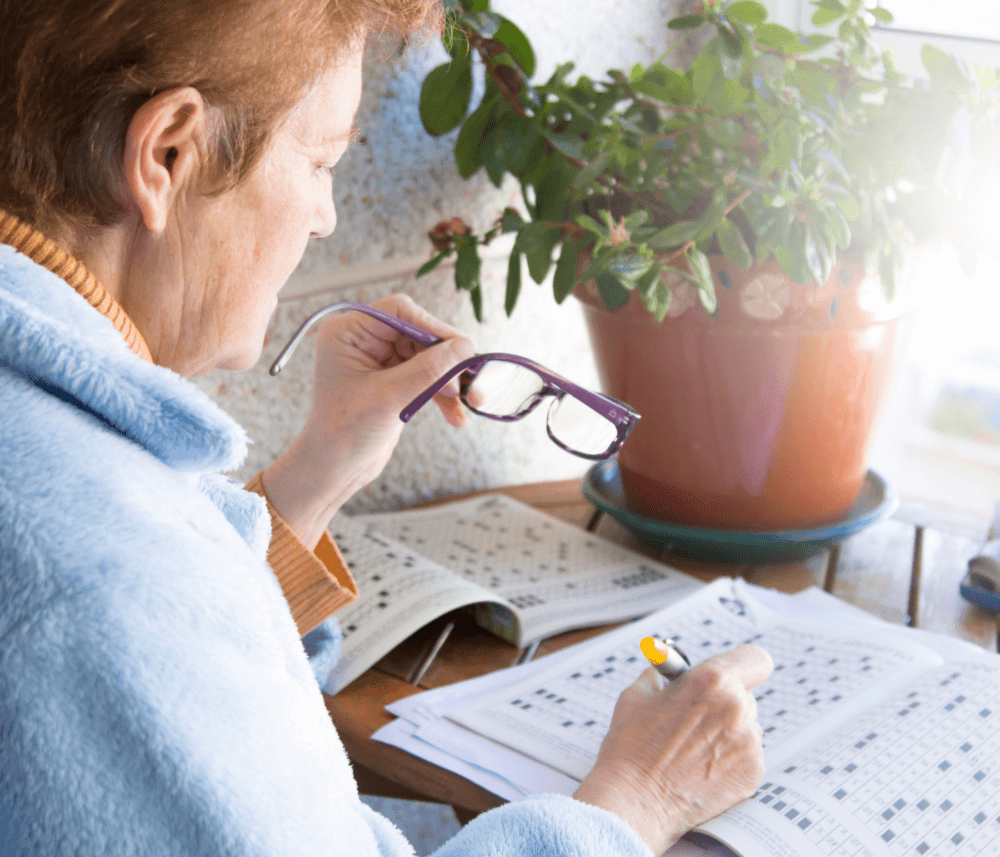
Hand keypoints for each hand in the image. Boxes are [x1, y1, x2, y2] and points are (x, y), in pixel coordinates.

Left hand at [262, 295, 475, 546]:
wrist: (333, 471)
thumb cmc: (345, 433)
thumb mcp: (390, 398)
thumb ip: (429, 369)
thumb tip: (466, 345)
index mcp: (348, 332)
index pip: (401, 311)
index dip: (434, 328)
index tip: (462, 348)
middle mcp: (363, 340)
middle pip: (420, 334)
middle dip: (446, 361)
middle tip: (468, 383)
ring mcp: (379, 360)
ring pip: (428, 358)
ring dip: (449, 381)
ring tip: (468, 404)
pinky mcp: (393, 381)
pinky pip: (427, 377)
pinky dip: (442, 395)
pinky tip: (456, 416)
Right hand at [573, 644, 772, 854]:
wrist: (633, 801)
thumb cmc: (631, 747)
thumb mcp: (638, 694)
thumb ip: (664, 676)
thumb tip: (672, 670)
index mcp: (711, 680)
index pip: (754, 659)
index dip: (742, 664)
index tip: (733, 671)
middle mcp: (736, 709)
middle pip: (746, 693)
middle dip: (724, 700)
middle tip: (696, 714)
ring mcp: (748, 744)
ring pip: (746, 725)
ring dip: (727, 730)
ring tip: (692, 747)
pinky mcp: (752, 773)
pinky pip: (746, 753)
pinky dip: (728, 757)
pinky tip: (700, 766)